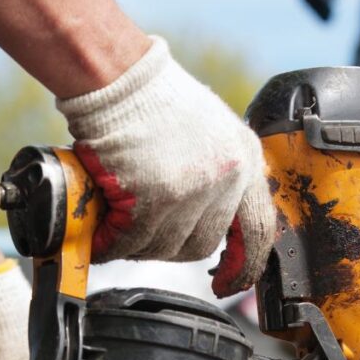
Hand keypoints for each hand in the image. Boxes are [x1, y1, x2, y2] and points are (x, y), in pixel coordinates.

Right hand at [57, 36, 275, 296]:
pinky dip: (112, 243)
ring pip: (164, 247)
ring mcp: (192, 190)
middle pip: (201, 244)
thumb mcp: (211, 132)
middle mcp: (227, 178)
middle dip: (168, 245)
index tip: (228, 283)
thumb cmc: (154, 98)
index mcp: (245, 161)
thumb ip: (219, 173)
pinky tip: (101, 233)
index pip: (258, 229)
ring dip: (137, 244)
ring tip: (116, 224)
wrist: (119, 77)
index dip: (244, 264)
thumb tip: (207, 217)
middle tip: (142, 232)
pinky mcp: (155, 198)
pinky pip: (131, 241)